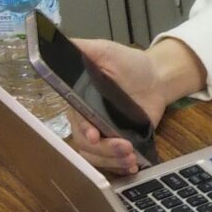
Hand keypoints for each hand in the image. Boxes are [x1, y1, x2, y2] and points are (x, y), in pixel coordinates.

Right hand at [68, 37, 205, 174]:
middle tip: (124, 147)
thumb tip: (53, 44)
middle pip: (85, 146)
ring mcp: (105, 135)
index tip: (95, 135)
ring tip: (130, 158)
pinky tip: (132, 166)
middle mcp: (88, 121)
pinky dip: (120, 167)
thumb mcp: (104, 50)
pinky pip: (113, 162)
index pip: (75, 121)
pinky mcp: (122, 143)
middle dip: (104, 150)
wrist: (158, 77)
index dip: (83, 131)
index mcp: (80, 101)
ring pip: (97, 157)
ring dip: (113, 161)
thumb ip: (80, 49)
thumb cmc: (128, 63)